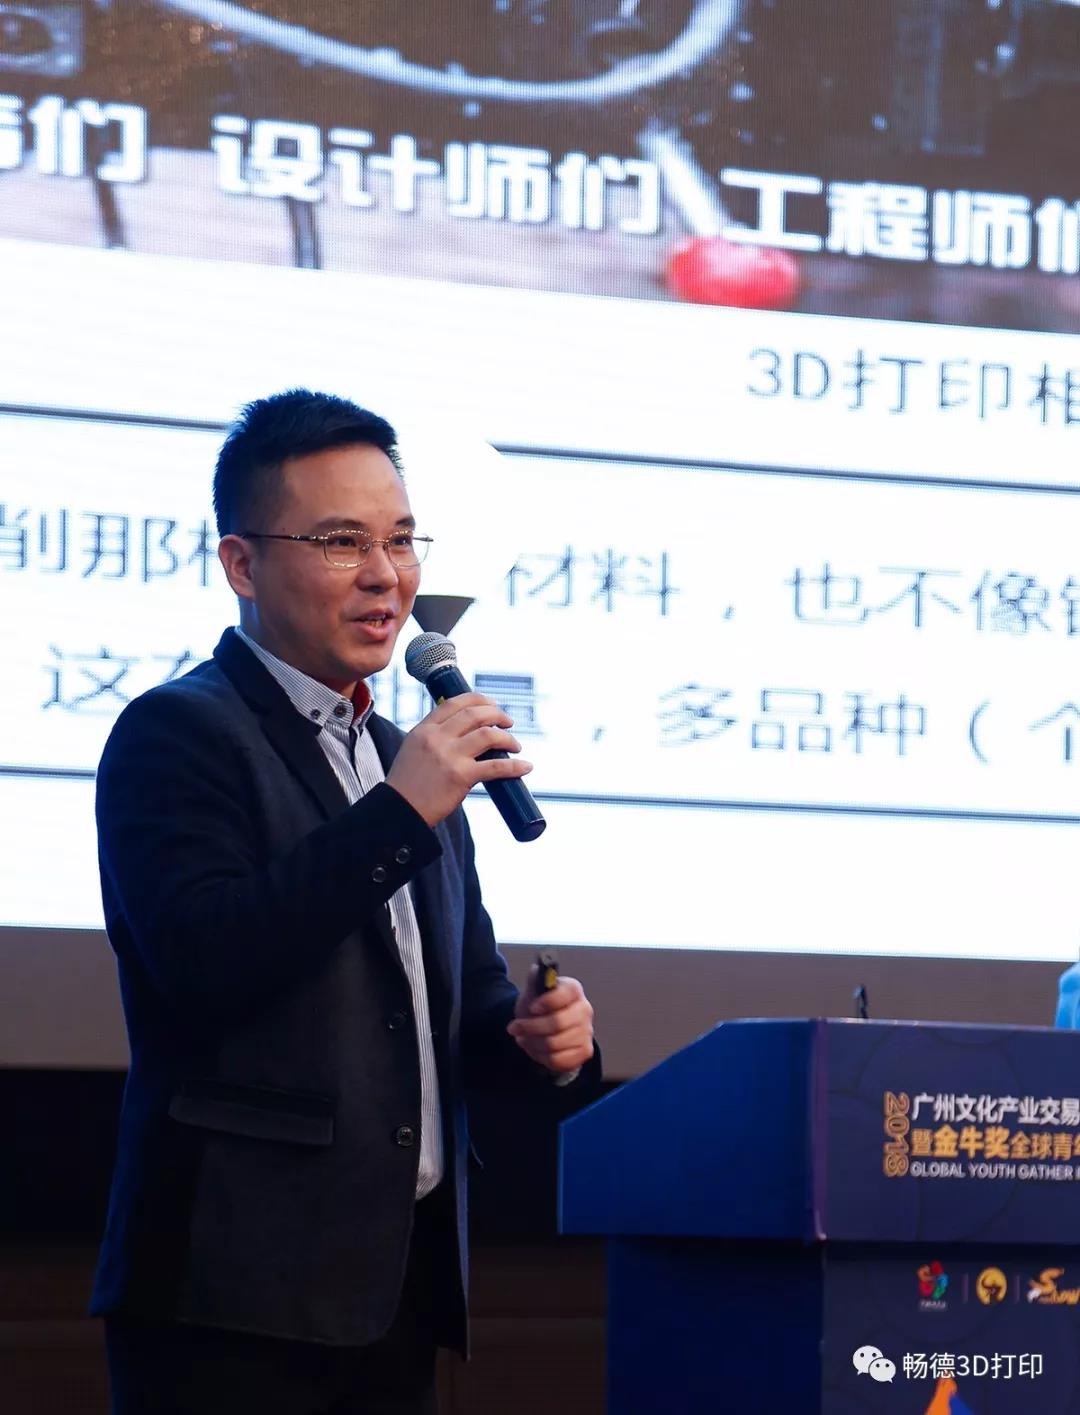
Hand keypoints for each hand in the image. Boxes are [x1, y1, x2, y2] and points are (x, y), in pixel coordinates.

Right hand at [386, 693, 531, 827]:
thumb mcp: (413, 749)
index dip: (478, 700)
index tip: (492, 704)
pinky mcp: (461, 776)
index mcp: (424, 729)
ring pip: (488, 735)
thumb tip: (463, 732)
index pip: (455, 703)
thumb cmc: (407, 785)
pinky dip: (515, 766)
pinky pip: (496, 766)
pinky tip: (524, 767)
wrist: (399, 811)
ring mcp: (449, 756)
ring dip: (508, 738)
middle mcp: (437, 738)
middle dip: (497, 714)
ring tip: (515, 745)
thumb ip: (434, 737)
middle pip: (475, 714)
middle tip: (508, 723)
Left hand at [507, 973, 594, 1075]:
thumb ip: (534, 979)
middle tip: (514, 1027)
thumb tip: (536, 970)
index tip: (531, 1007)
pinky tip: (535, 1049)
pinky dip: (542, 1057)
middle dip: (531, 1027)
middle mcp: (585, 1009)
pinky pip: (560, 1060)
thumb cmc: (538, 1007)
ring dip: (532, 1043)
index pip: (567, 994)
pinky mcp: (585, 1051)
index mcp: (573, 990)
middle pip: (558, 1023)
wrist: (544, 1027)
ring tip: (523, 1038)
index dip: (547, 1002)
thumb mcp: (533, 991)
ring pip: (555, 1044)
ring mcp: (587, 1032)